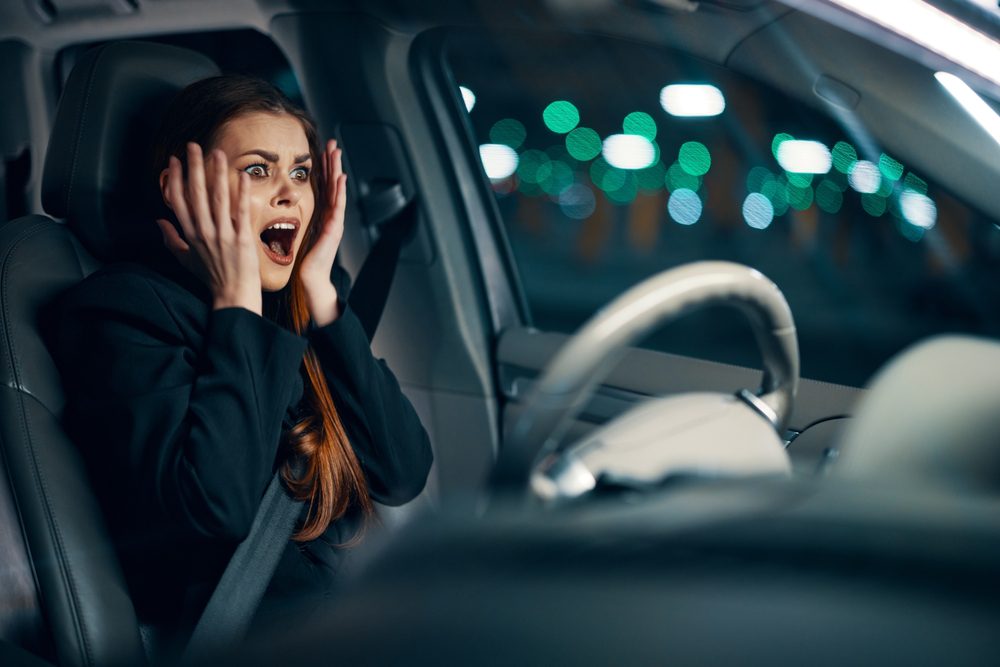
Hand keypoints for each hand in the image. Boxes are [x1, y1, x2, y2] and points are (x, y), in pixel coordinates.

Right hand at [156, 143, 262, 314]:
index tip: (174, 160)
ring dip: (217, 173)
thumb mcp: (185, 260)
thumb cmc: (210, 278)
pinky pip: (241, 212)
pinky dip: (242, 193)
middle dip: (194, 167)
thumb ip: (171, 239)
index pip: (179, 201)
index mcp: (190, 235)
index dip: (175, 179)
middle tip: (193, 146)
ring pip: (218, 198)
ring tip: (218, 153)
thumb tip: (159, 222)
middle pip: (196, 194)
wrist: (233, 295)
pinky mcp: (242, 239)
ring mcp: (223, 235)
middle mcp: (204, 232)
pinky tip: (243, 176)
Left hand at [298, 139, 347, 325]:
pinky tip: (341, 179)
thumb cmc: (304, 262)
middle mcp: (330, 217)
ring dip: (338, 171)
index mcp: (320, 216)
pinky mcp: (333, 231)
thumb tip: (282, 208)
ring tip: (337, 154)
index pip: (323, 187)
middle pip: (332, 184)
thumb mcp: (297, 235)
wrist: (310, 281)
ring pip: (337, 191)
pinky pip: (338, 207)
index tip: (320, 152)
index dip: (323, 169)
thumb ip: (296, 221)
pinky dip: (340, 192)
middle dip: (332, 164)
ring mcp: (334, 223)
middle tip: (332, 144)